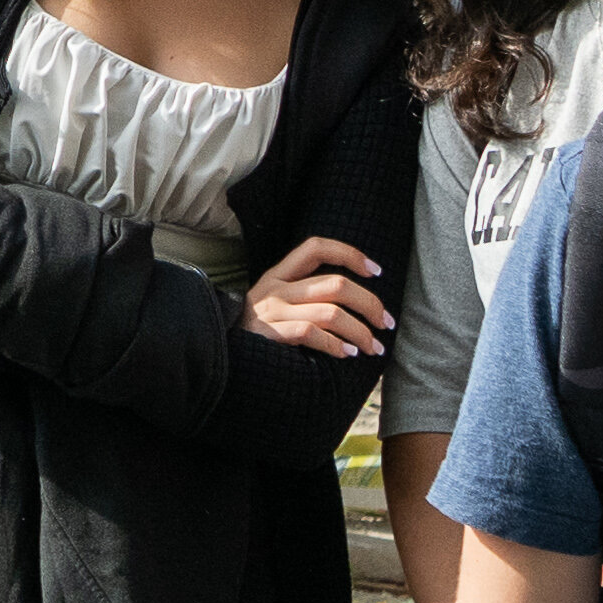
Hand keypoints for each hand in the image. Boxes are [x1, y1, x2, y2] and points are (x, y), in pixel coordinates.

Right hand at [238, 231, 395, 361]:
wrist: (217, 354)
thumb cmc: (255, 332)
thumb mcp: (273, 304)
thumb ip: (302, 296)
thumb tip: (353, 302)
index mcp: (278, 275)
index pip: (316, 247)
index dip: (350, 254)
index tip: (377, 271)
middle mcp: (275, 288)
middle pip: (336, 284)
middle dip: (370, 304)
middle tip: (386, 324)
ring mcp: (271, 312)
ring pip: (331, 312)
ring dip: (360, 332)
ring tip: (373, 347)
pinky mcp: (269, 334)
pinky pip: (311, 333)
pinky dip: (336, 345)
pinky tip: (348, 354)